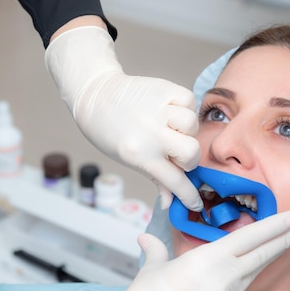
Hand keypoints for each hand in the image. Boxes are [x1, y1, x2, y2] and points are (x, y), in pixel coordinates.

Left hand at [45, 25, 201, 210]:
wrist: (95, 97)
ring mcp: (157, 109)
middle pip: (192, 152)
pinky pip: (190, 100)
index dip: (189, 195)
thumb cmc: (109, 131)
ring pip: (193, 124)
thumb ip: (155, 179)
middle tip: (178, 156)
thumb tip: (172, 201)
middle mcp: (150, 132)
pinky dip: (186, 107)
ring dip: (187, 131)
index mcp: (139, 154)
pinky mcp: (163, 88)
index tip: (195, 202)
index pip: (174, 180)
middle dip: (189, 158)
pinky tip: (173, 111)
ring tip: (172, 129)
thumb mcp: (128, 160)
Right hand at [66, 210, 289, 290]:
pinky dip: (236, 284)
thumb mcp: (151, 270)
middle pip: (263, 255)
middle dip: (287, 239)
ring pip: (250, 276)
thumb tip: (145, 239)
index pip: (250, 237)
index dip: (276, 225)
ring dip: (263, 261)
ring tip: (275, 249)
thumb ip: (155, 251)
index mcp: (209, 259)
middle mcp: (225, 279)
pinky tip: (231, 281)